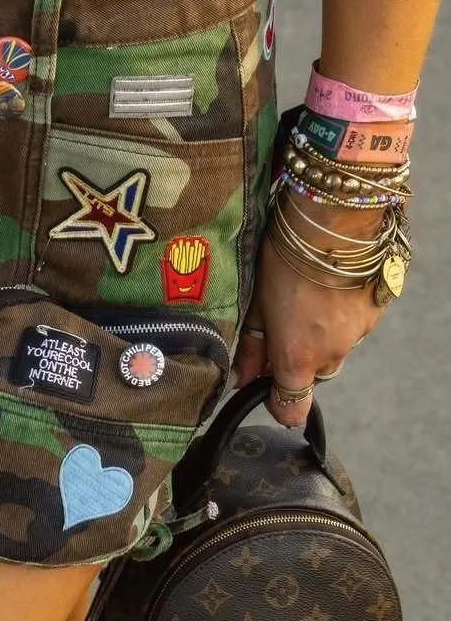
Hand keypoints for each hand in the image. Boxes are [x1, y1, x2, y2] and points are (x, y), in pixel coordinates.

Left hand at [233, 192, 387, 426]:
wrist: (338, 212)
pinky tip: (331, 283)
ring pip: (337, 346)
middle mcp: (332, 353)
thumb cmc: (287, 254)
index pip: (292, 408)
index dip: (279, 403)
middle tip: (285, 322)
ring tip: (310, 294)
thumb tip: (240, 380)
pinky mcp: (379, 307)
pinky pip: (357, 323)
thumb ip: (251, 348)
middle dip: (300, 358)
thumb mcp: (257, 302)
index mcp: (297, 358)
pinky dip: (344, 312)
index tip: (267, 387)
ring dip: (323, 333)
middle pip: (314, 373)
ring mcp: (360, 331)